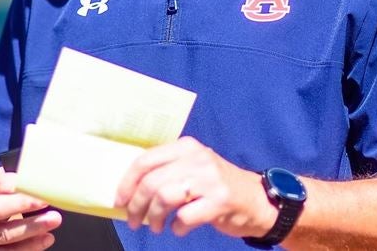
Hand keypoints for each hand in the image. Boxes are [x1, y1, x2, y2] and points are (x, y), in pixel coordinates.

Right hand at [0, 168, 61, 249]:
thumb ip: (2, 180)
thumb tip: (32, 170)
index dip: (17, 183)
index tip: (37, 182)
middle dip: (22, 204)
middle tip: (46, 200)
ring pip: (4, 235)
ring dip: (32, 228)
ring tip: (54, 219)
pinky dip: (30, 247)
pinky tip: (46, 238)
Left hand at [114, 137, 274, 238]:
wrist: (257, 199)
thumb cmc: (216, 186)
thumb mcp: (193, 167)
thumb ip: (168, 170)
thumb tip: (130, 189)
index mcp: (186, 147)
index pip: (145, 160)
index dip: (127, 183)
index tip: (119, 200)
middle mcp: (197, 158)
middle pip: (152, 181)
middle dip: (137, 205)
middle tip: (134, 220)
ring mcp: (210, 179)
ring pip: (165, 197)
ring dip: (154, 217)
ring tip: (156, 226)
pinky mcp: (220, 201)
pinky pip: (185, 216)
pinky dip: (177, 227)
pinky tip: (179, 228)